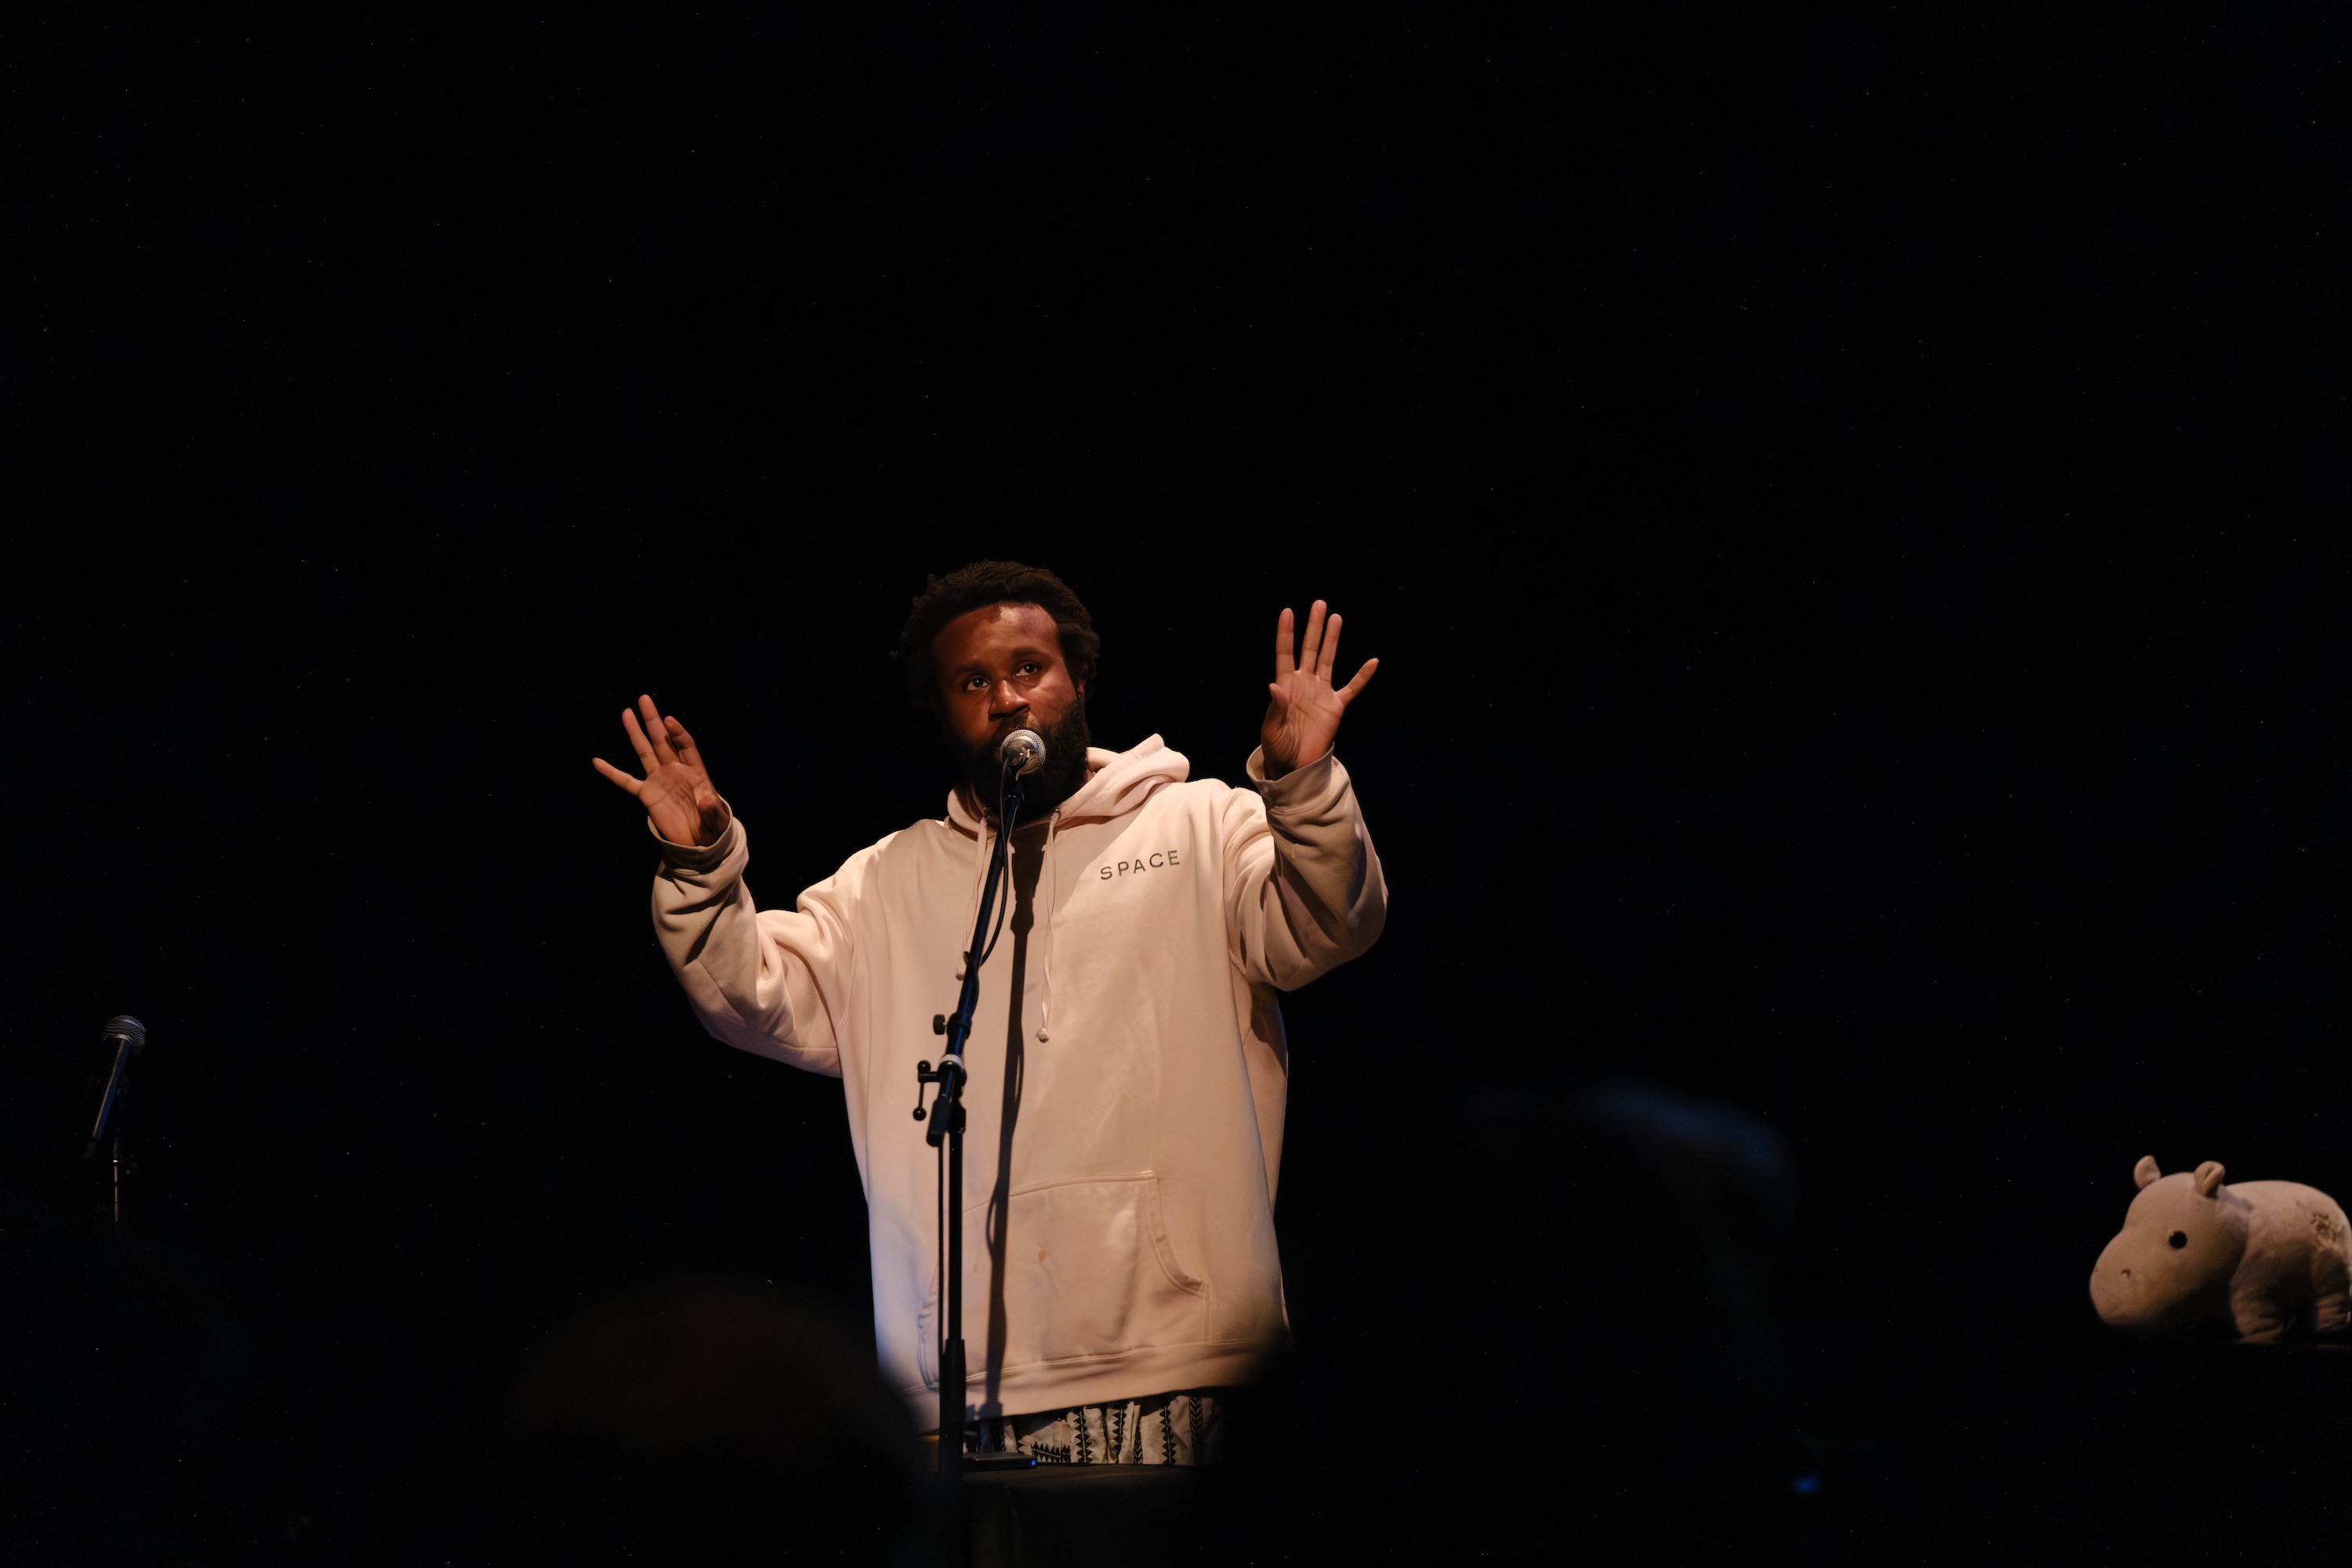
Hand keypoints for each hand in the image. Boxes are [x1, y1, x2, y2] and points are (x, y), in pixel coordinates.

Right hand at [593, 695, 730, 847]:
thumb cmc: (712, 824)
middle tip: (644, 699)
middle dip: (653, 721)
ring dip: (636, 733)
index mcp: (695, 771)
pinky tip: (597, 761)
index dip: (677, 733)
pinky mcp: (647, 794)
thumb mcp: (716, 818)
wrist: (698, 839)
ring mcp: (659, 779)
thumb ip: (712, 809)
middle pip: (662, 740)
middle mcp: (675, 769)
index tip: (668, 720)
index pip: (685, 745)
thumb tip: (707, 800)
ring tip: (627, 712)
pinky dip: (612, 773)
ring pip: (645, 752)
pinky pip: (626, 781)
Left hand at [1261, 600, 1376, 778]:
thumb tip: (1274, 686)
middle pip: (1310, 649)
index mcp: (1285, 686)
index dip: (1286, 634)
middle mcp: (1304, 684)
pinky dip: (1362, 676)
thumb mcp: (1272, 729)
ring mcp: (1321, 693)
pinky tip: (1373, 662)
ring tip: (1336, 618)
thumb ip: (1276, 707)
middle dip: (1314, 627)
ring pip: (1328, 660)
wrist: (1295, 765)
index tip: (1287, 612)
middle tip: (1319, 604)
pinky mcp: (1336, 706)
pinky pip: (1352, 688)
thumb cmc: (1277, 746)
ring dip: (1332, 640)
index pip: (1285, 654)